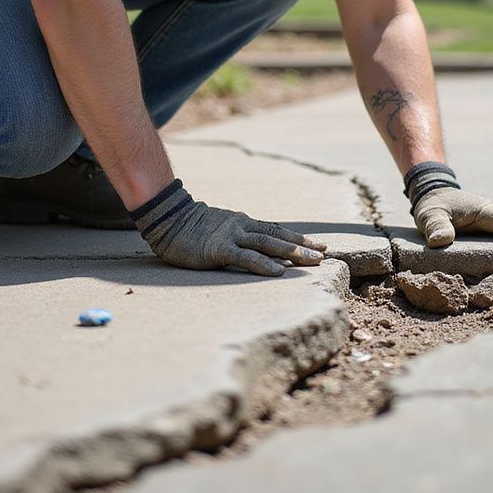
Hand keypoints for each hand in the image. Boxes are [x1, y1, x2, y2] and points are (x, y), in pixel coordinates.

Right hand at [132, 180, 327, 275]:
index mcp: (243, 223)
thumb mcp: (220, 228)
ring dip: (292, 253)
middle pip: (279, 237)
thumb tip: (254, 247)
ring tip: (312, 261)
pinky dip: (264, 264)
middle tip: (325, 253)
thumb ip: (237, 236)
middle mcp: (243, 226)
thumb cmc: (190, 227)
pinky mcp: (219, 250)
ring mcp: (232, 236)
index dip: (299, 238)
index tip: (319, 245)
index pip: (277, 231)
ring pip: (268, 244)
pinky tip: (279, 272)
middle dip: (303, 245)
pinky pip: (246, 257)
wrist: (167, 219)